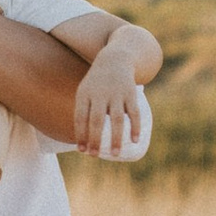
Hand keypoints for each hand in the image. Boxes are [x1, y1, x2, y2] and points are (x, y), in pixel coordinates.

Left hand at [74, 39, 148, 158]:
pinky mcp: (131, 94)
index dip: (81, 134)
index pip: (80, 117)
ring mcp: (117, 94)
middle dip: (95, 139)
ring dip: (116, 138)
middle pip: (97, 120)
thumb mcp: (84, 92)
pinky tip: (135, 140)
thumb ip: (82, 113)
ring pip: (117, 119)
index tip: (82, 150)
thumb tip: (82, 142)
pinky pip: (134, 113)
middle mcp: (100, 94)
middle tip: (94, 155)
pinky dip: (135, 127)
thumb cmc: (96, 83)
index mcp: (85, 94)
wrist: (114, 60)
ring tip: (115, 154)